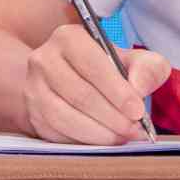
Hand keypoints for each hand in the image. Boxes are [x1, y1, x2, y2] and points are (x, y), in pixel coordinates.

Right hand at [22, 25, 168, 143]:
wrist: (72, 77)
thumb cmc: (107, 69)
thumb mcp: (132, 60)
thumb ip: (147, 68)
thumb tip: (139, 89)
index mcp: (68, 37)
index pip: (92, 64)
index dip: (117, 91)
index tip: (138, 111)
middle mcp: (44, 59)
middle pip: (79, 94)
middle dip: (112, 117)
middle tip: (134, 130)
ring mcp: (33, 88)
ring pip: (64, 117)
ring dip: (98, 133)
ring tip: (121, 137)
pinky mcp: (32, 114)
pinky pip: (56, 133)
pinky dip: (83, 141)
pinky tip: (103, 140)